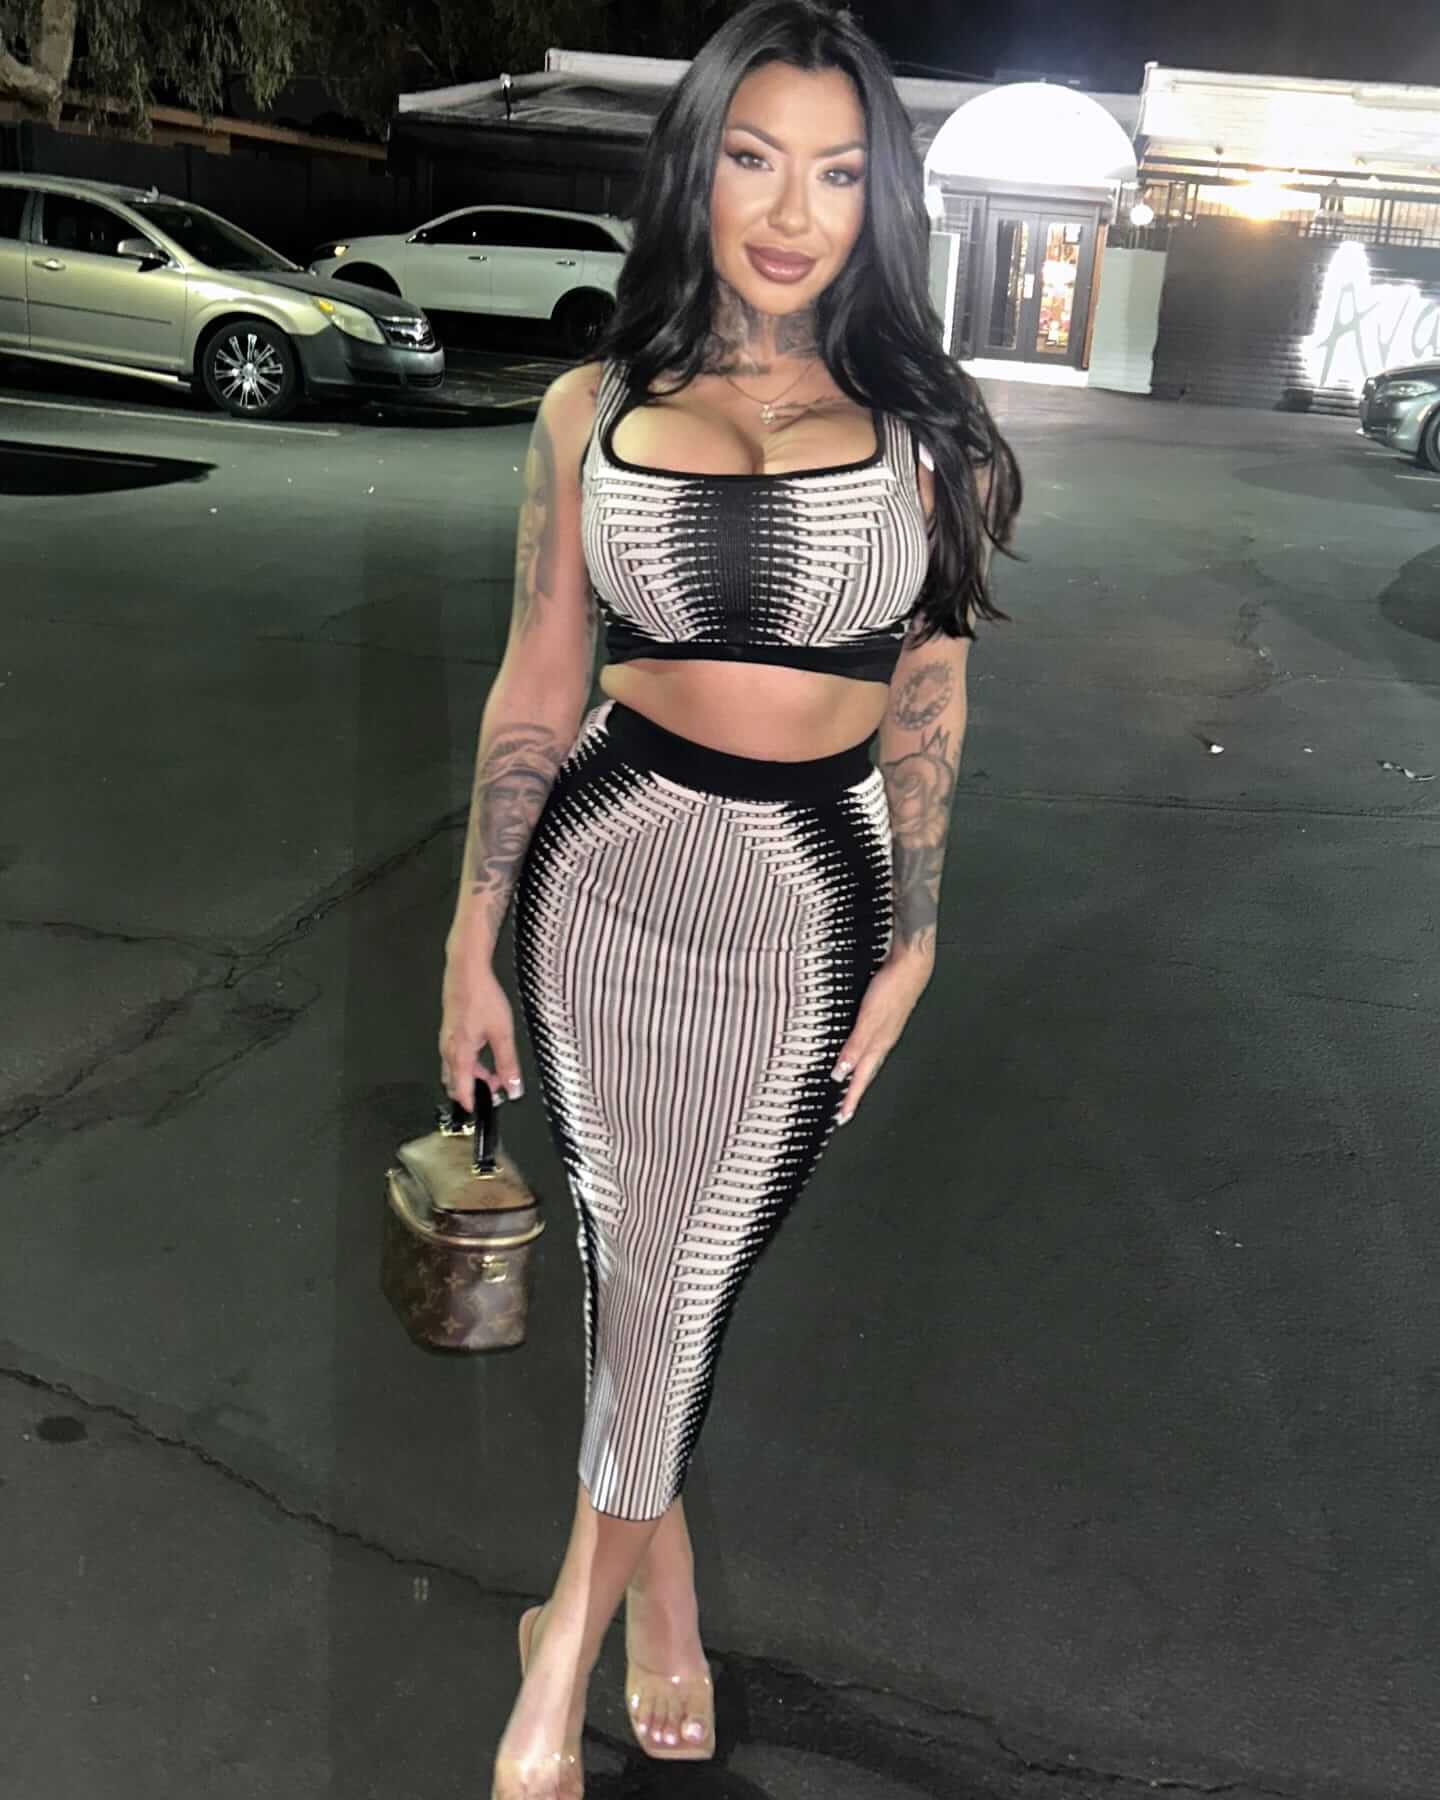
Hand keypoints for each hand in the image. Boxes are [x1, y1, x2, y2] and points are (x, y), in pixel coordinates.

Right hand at [439, 945, 524, 1115]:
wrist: (466, 971)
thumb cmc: (482, 998)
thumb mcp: (502, 1033)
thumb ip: (508, 1063)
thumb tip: (514, 1088)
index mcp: (459, 1055)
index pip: (462, 1092)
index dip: (474, 1105)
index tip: (487, 1111)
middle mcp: (448, 1051)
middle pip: (457, 1083)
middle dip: (476, 1091)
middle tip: (499, 1090)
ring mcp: (446, 1041)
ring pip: (456, 1070)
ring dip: (474, 1077)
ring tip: (497, 1072)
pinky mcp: (449, 1033)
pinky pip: (456, 1058)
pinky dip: (469, 1064)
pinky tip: (486, 1055)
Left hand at [830, 950, 932, 1125]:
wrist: (912, 963)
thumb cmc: (893, 987)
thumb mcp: (868, 1020)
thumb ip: (855, 1047)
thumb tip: (840, 1074)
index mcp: (879, 1045)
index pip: (861, 1079)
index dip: (851, 1098)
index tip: (842, 1118)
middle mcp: (883, 1040)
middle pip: (866, 1073)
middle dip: (855, 1092)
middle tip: (845, 1110)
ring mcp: (885, 1029)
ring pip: (869, 1059)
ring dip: (858, 1074)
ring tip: (849, 1087)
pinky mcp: (885, 1016)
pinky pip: (870, 1044)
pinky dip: (861, 1054)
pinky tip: (857, 1049)